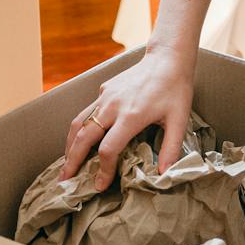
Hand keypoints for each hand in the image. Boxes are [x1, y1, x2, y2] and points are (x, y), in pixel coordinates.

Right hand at [61, 43, 196, 190]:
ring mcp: (105, 96)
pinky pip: (86, 112)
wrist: (167, 59)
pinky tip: (79, 141)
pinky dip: (78, 130)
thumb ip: (170, 148)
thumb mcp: (179, 120)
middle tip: (65, 181)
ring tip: (66, 164)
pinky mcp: (104, 90)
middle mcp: (113, 106)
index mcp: (131, 116)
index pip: (107, 149)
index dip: (102, 170)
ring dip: (69, 145)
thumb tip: (164, 175)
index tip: (100, 185)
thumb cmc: (175, 90)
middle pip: (84, 137)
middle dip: (72, 161)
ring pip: (78, 123)